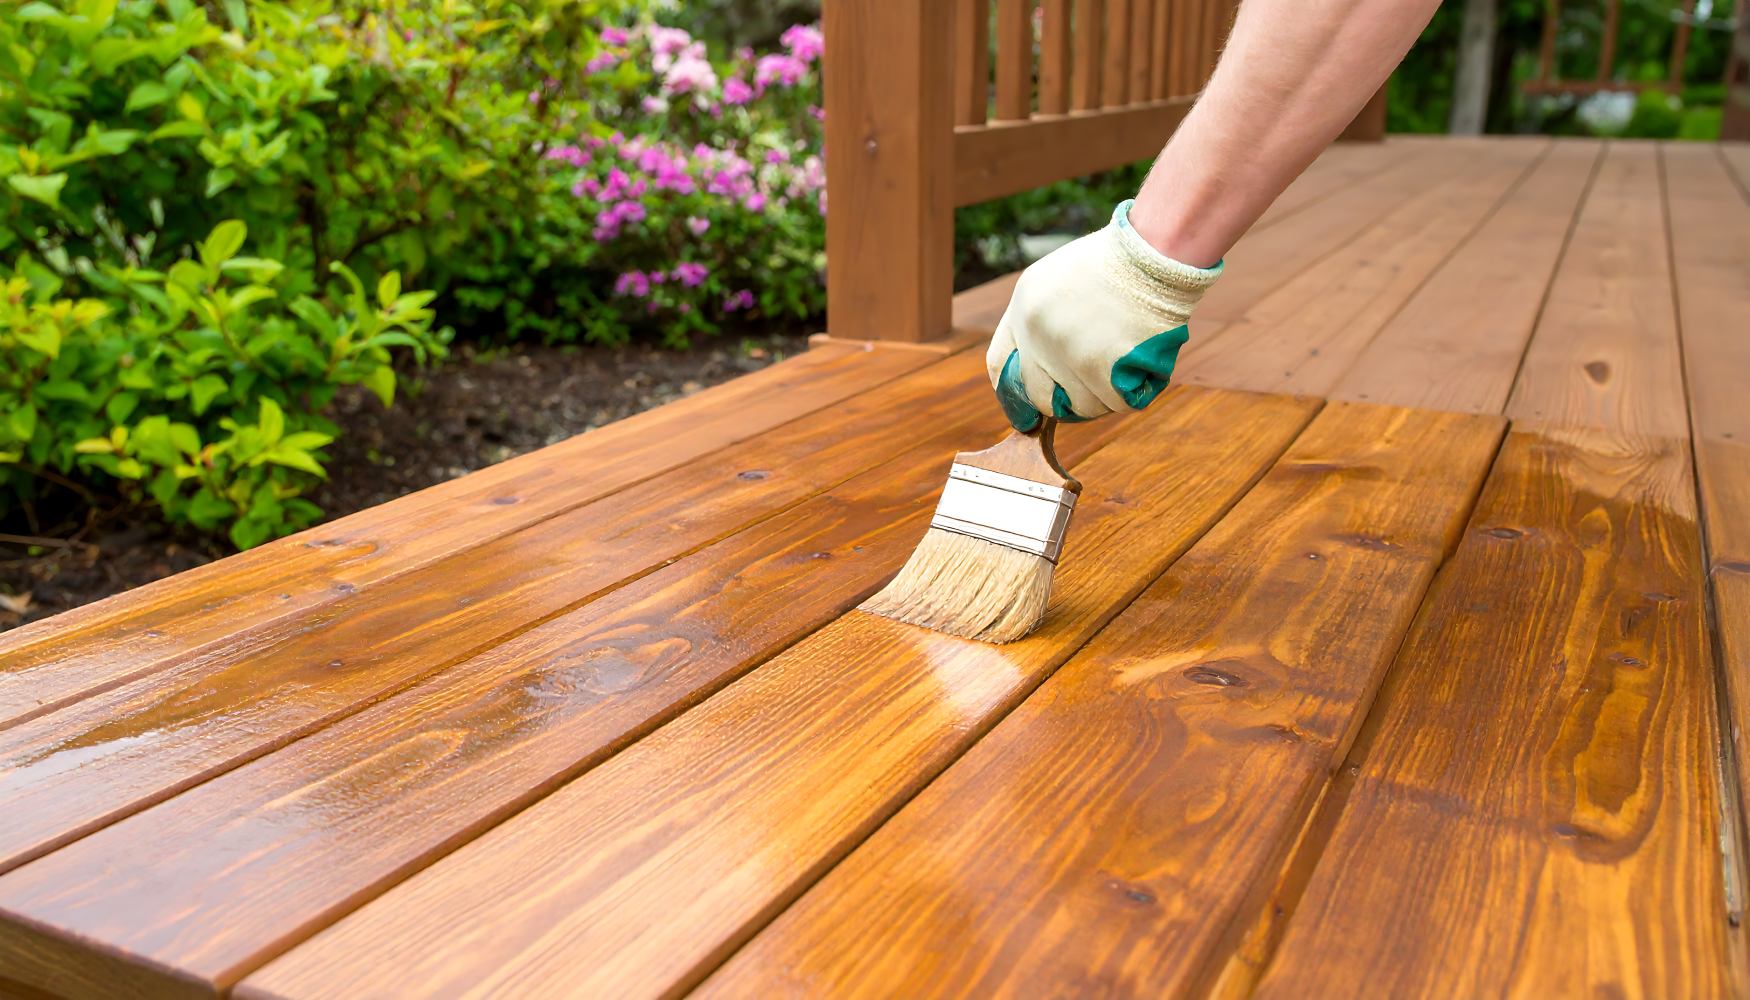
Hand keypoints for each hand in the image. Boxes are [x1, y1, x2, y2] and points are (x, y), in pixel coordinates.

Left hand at [985, 200, 1221, 429]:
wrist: (1151, 252)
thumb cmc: (1113, 263)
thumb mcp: (1055, 278)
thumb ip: (1038, 320)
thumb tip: (1036, 367)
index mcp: (1023, 310)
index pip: (1000, 365)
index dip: (1014, 392)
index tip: (1028, 410)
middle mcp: (1037, 335)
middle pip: (1039, 396)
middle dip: (1061, 402)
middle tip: (1086, 392)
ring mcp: (1067, 354)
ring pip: (1079, 406)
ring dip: (1100, 397)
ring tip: (1120, 370)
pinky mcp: (1100, 368)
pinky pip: (1112, 404)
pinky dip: (1127, 393)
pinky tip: (1136, 370)